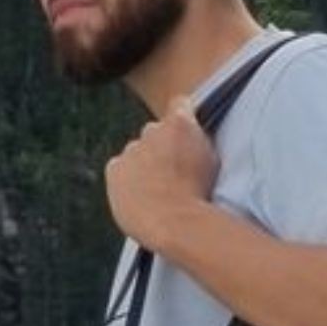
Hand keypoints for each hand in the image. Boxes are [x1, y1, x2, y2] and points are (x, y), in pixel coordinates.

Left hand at [103, 97, 219, 254]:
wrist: (175, 221)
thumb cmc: (200, 196)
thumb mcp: (211, 161)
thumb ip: (198, 141)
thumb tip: (192, 138)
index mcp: (180, 123)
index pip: (179, 104)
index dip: (182, 116)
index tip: (184, 132)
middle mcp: (152, 130)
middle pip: (154, 132)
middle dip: (161, 147)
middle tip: (172, 172)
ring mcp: (131, 149)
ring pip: (136, 153)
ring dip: (143, 165)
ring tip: (158, 191)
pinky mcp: (115, 168)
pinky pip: (120, 169)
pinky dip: (127, 179)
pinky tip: (140, 196)